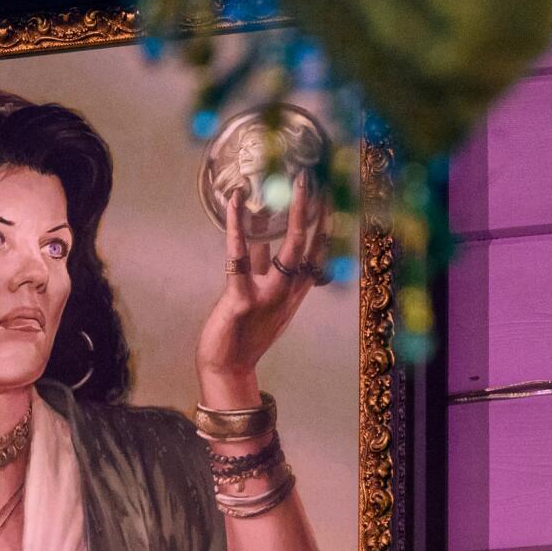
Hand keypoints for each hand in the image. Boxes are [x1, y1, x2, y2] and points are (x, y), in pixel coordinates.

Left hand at [195, 171, 329, 402]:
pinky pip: (239, 259)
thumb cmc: (242, 335)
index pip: (314, 254)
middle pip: (309, 247)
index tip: (324, 197)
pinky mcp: (241, 301)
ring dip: (293, 216)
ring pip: (289, 252)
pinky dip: (236, 228)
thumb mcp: (259, 301)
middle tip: (313, 180)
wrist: (227, 370)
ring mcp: (267, 297)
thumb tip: (261, 242)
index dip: (321, 225)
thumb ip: (262, 271)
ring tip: (295, 186)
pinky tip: (235, 202)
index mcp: (292, 293)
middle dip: (314, 212)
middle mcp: (287, 294)